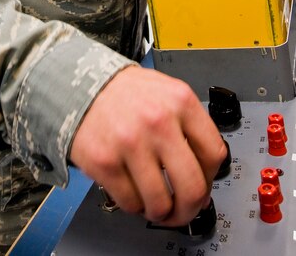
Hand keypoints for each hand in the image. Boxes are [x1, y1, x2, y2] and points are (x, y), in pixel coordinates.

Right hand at [69, 66, 226, 226]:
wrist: (82, 84)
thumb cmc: (126, 92)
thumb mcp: (167, 93)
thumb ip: (189, 128)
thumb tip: (204, 177)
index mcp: (180, 101)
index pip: (214, 155)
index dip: (210, 178)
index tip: (202, 185)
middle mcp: (159, 121)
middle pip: (192, 187)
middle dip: (189, 209)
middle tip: (182, 210)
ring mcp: (131, 142)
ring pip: (161, 203)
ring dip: (160, 212)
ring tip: (154, 203)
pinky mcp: (105, 162)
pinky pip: (130, 203)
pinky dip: (133, 205)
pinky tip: (132, 190)